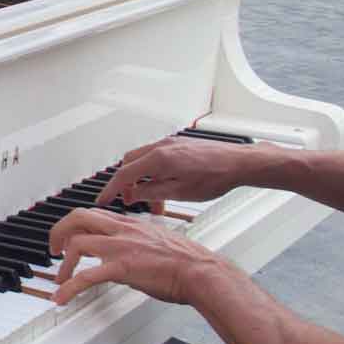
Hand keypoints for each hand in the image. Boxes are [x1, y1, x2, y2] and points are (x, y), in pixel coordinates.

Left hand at [48, 206, 237, 306]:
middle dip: (59, 232)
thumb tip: (129, 252)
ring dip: (63, 263)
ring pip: (77, 243)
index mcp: (131, 224)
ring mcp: (121, 248)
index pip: (94, 214)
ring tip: (60, 279)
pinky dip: (69, 288)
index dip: (77, 224)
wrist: (202, 271)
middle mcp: (123, 230)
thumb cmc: (188, 261)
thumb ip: (139, 242)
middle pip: (78, 217)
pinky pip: (87, 276)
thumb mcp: (158, 241)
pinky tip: (62, 298)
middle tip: (54, 249)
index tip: (70, 237)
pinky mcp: (122, 268)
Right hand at [79, 135, 267, 216]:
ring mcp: (171, 143)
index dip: (111, 188)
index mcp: (159, 158)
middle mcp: (162, 146)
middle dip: (127, 182)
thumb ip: (152, 193)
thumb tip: (134, 194)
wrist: (239, 163)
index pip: (125, 174)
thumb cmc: (216, 176)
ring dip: (142, 178)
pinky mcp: (179, 144)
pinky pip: (157, 156)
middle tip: (131, 200)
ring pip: (143, 159)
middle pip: (130, 163)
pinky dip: (153, 171)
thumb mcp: (180, 192)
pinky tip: (164, 185)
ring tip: (153, 198)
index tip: (104, 199)